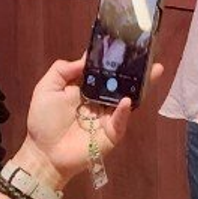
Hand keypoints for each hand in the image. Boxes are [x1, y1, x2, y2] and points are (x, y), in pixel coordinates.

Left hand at [17, 57, 163, 189]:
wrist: (44, 153)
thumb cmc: (43, 122)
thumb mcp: (47, 88)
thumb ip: (62, 70)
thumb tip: (85, 58)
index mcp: (87, 89)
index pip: (104, 71)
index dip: (114, 59)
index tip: (125, 45)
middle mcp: (101, 100)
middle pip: (122, 83)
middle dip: (137, 70)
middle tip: (150, 56)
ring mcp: (109, 117)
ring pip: (128, 98)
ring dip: (141, 86)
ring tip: (154, 71)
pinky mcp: (112, 133)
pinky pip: (120, 120)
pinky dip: (123, 111)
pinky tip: (126, 100)